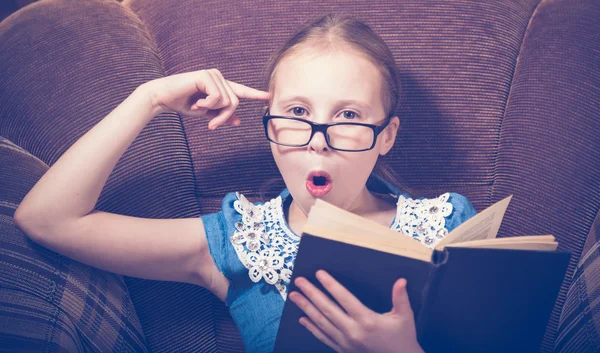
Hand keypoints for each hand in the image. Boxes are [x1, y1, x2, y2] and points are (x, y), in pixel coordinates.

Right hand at [144, 68, 269, 129]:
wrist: (163, 98)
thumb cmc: (183, 104)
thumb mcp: (206, 113)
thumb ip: (221, 115)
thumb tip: (238, 122)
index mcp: (220, 85)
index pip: (240, 90)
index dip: (254, 94)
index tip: (268, 96)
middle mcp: (219, 77)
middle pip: (235, 102)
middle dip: (224, 117)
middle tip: (211, 125)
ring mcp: (213, 74)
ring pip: (227, 101)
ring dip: (214, 112)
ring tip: (197, 108)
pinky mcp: (206, 76)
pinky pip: (217, 98)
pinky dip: (206, 105)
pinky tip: (195, 102)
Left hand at [288, 270, 424, 352]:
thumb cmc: (403, 339)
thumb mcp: (405, 317)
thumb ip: (401, 298)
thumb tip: (401, 280)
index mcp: (367, 320)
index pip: (344, 298)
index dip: (330, 285)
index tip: (319, 273)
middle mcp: (353, 331)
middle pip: (327, 309)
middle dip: (311, 293)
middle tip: (298, 281)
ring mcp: (346, 342)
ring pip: (321, 322)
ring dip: (306, 308)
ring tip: (294, 296)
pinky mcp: (343, 350)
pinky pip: (323, 337)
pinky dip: (311, 327)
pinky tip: (302, 319)